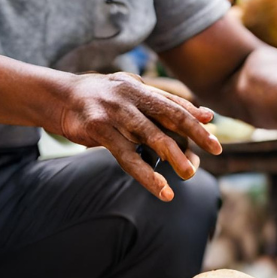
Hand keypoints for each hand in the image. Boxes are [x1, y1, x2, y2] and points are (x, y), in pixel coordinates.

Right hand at [59, 73, 221, 200]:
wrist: (59, 96)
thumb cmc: (102, 98)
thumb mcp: (133, 93)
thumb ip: (166, 104)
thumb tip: (206, 115)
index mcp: (140, 88)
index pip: (174, 105)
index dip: (196, 120)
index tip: (215, 136)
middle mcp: (130, 96)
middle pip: (169, 115)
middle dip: (195, 133)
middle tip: (217, 150)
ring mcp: (114, 112)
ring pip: (151, 137)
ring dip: (173, 156)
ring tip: (190, 174)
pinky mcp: (99, 130)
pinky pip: (127, 157)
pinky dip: (147, 175)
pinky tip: (162, 189)